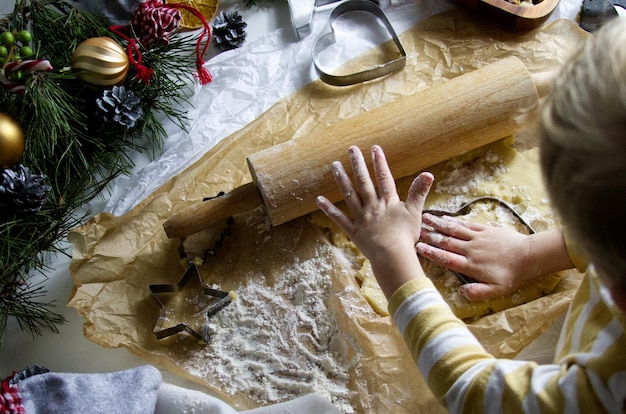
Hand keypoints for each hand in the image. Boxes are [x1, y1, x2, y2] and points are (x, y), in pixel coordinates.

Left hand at [316, 145, 433, 298]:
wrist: (393, 256)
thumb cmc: (406, 236)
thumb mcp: (415, 212)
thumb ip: (419, 192)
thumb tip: (429, 174)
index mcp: (388, 202)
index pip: (383, 177)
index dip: (379, 162)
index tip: (374, 148)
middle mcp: (372, 206)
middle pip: (364, 182)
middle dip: (358, 164)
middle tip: (351, 149)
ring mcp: (361, 218)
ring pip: (349, 195)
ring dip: (342, 179)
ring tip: (335, 165)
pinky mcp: (353, 231)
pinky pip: (339, 218)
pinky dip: (329, 209)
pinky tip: (319, 199)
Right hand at [416, 215, 572, 300]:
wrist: (530, 256)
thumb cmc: (513, 275)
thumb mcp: (496, 291)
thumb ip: (477, 292)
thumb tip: (460, 293)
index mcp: (470, 265)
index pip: (446, 258)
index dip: (431, 253)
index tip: (418, 247)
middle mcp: (471, 250)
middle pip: (446, 242)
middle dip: (429, 236)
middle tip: (415, 230)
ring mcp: (477, 238)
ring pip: (454, 230)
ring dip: (438, 224)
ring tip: (424, 218)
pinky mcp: (485, 229)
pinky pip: (466, 224)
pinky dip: (454, 221)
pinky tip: (444, 218)